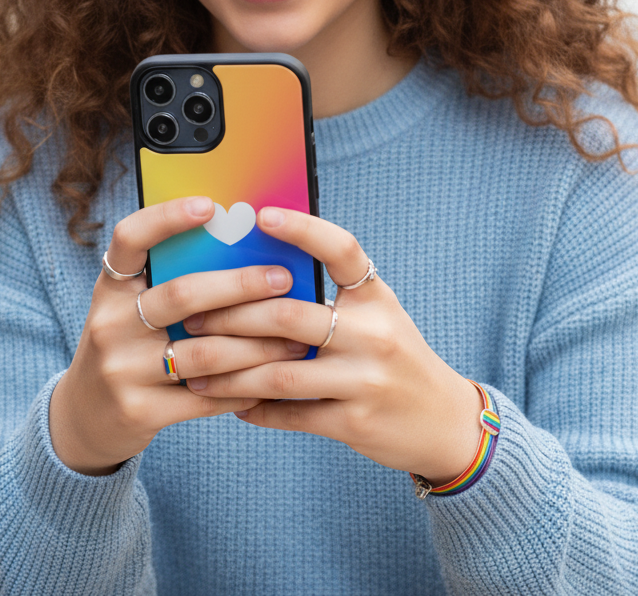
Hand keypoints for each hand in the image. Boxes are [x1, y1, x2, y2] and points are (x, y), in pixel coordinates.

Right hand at [48, 196, 310, 475]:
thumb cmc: (128, 345)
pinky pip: (206, 396)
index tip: (210, 206)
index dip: (167, 217)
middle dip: (241, 285)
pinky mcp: (139, 411)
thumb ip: (169, 281)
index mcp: (110, 288)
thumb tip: (245, 247)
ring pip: (205, 352)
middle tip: (283, 278)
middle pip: (183, 294)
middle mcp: (110, 324)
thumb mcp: (131, 308)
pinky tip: (272, 377)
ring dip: (257, 344)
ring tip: (295, 338)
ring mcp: (122, 370)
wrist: (84, 418)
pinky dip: (244, 386)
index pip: (130, 238)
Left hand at [181, 207, 484, 484]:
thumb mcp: (377, 316)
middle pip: (288, 315)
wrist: (445, 421)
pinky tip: (228, 401)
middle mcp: (374, 334)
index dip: (303, 229)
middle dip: (230, 316)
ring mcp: (365, 380)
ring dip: (229, 371)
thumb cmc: (395, 357)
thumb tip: (257, 277)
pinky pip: (290, 413)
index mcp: (376, 298)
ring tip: (193, 367)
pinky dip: (253, 407)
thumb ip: (331, 298)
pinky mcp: (354, 421)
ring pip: (279, 372)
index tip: (262, 215)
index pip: (342, 250)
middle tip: (191, 316)